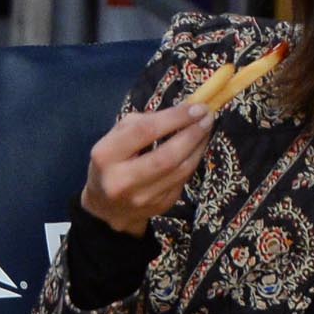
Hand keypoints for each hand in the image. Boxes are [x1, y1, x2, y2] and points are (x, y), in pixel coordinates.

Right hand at [79, 101, 214, 236]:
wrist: (107, 207)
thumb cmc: (112, 162)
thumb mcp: (115, 137)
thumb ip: (143, 122)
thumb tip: (182, 110)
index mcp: (106, 156)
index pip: (145, 132)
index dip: (175, 118)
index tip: (196, 106)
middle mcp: (122, 181)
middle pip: (167, 156)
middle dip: (192, 134)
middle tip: (208, 116)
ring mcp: (142, 198)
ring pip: (180, 170)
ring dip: (198, 146)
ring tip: (206, 128)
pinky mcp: (159, 207)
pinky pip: (183, 180)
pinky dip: (193, 160)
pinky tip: (197, 147)